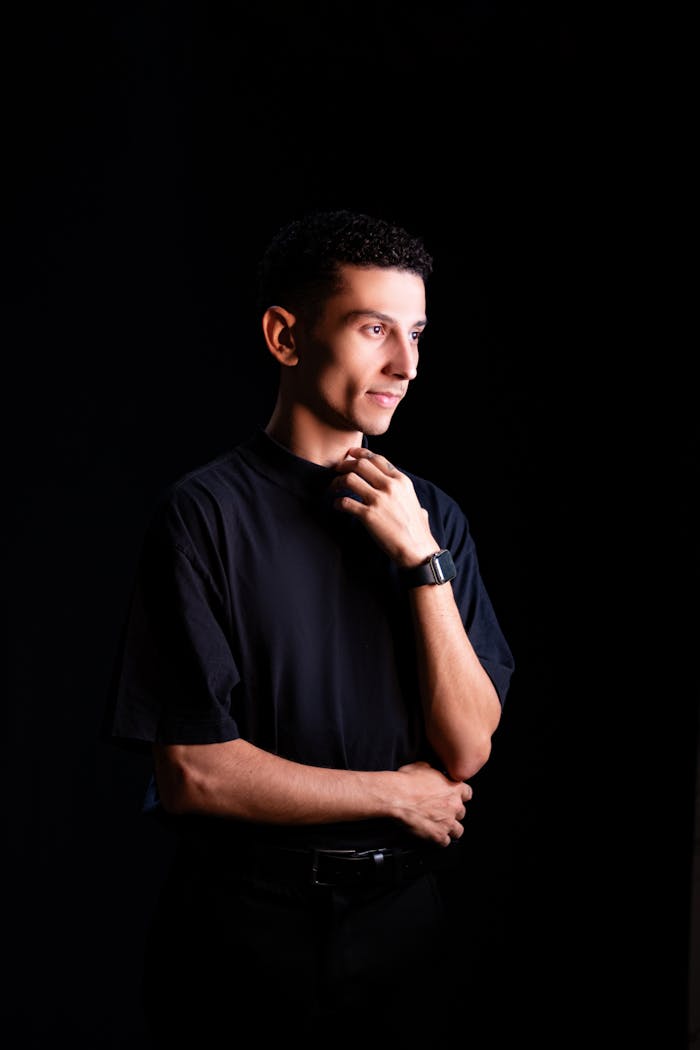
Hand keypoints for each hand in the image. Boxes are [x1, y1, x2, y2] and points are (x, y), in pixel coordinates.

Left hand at [331, 448, 437, 567]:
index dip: (360, 454)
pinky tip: (337, 506)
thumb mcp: (417, 506)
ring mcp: (378, 500)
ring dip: (338, 481)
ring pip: (350, 479)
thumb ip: (411, 500)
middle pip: (360, 464)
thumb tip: (417, 507)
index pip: (377, 458)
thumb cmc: (418, 531)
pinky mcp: (368, 515)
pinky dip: (337, 502)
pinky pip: (345, 502)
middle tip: (337, 470)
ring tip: (334, 487)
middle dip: (345, 465)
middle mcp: (390, 486)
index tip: (350, 455)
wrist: (417, 549)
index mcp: (401, 481)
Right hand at [393, 760, 471, 846]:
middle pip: (462, 812)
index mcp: (454, 788)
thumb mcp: (421, 766)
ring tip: (440, 827)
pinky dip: (439, 840)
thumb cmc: (406, 782)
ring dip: (450, 829)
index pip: (467, 793)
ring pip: (458, 831)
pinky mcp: (438, 835)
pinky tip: (432, 835)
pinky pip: (445, 842)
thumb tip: (430, 769)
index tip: (454, 797)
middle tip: (441, 811)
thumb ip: (432, 770)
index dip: (460, 796)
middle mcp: (454, 805)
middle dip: (452, 813)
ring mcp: (447, 822)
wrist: (397, 796)